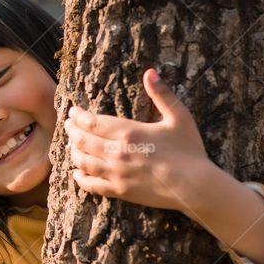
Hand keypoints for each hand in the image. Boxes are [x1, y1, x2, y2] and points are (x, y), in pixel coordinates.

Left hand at [64, 68, 212, 211]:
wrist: (196, 186)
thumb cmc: (190, 150)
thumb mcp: (179, 117)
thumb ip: (162, 94)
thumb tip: (149, 72)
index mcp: (129, 132)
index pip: (92, 122)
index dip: (78, 116)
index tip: (72, 112)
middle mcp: (117, 153)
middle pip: (83, 140)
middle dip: (72, 131)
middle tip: (67, 125)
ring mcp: (116, 174)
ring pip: (83, 162)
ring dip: (73, 152)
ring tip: (71, 145)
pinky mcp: (120, 191)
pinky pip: (92, 186)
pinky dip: (80, 178)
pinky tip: (76, 173)